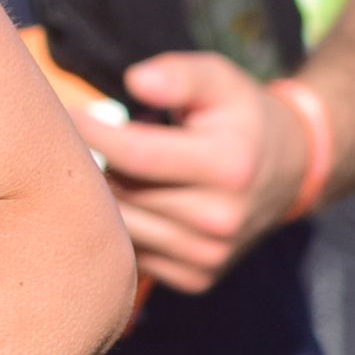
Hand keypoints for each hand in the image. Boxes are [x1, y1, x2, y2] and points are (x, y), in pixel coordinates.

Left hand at [74, 52, 304, 294]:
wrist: (288, 171)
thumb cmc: (239, 116)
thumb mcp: (218, 80)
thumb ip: (178, 75)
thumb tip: (135, 81)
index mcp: (228, 166)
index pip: (136, 156)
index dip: (92, 133)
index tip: (67, 114)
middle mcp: (222, 219)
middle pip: (124, 192)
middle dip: (94, 164)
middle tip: (76, 141)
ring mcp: (210, 256)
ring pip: (122, 228)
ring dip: (103, 199)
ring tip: (103, 169)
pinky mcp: (198, 279)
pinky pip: (134, 256)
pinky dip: (122, 229)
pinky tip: (128, 202)